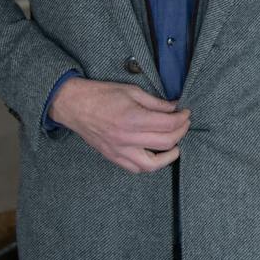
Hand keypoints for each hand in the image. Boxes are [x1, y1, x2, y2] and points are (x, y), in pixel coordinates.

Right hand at [49, 77, 188, 173]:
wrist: (73, 105)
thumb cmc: (101, 94)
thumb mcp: (132, 91)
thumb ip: (156, 102)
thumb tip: (175, 107)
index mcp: (133, 119)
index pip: (169, 124)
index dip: (182, 119)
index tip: (186, 113)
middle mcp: (127, 138)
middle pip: (166, 143)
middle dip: (181, 132)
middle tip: (184, 124)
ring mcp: (119, 150)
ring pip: (152, 164)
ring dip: (169, 156)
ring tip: (175, 145)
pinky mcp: (112, 156)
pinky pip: (135, 168)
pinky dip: (149, 164)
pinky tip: (155, 154)